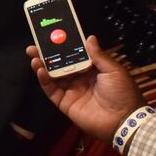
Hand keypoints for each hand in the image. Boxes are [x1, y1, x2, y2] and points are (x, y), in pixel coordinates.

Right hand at [26, 35, 143, 144]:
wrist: (122, 120)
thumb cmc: (122, 93)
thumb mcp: (114, 70)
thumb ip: (98, 55)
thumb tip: (89, 37)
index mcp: (93, 69)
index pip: (74, 55)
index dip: (64, 46)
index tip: (53, 36)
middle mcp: (80, 78)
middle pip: (60, 64)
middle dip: (47, 54)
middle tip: (35, 45)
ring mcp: (71, 90)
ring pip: (53, 76)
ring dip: (42, 65)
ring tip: (33, 54)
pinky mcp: (65, 103)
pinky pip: (52, 90)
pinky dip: (44, 80)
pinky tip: (40, 70)